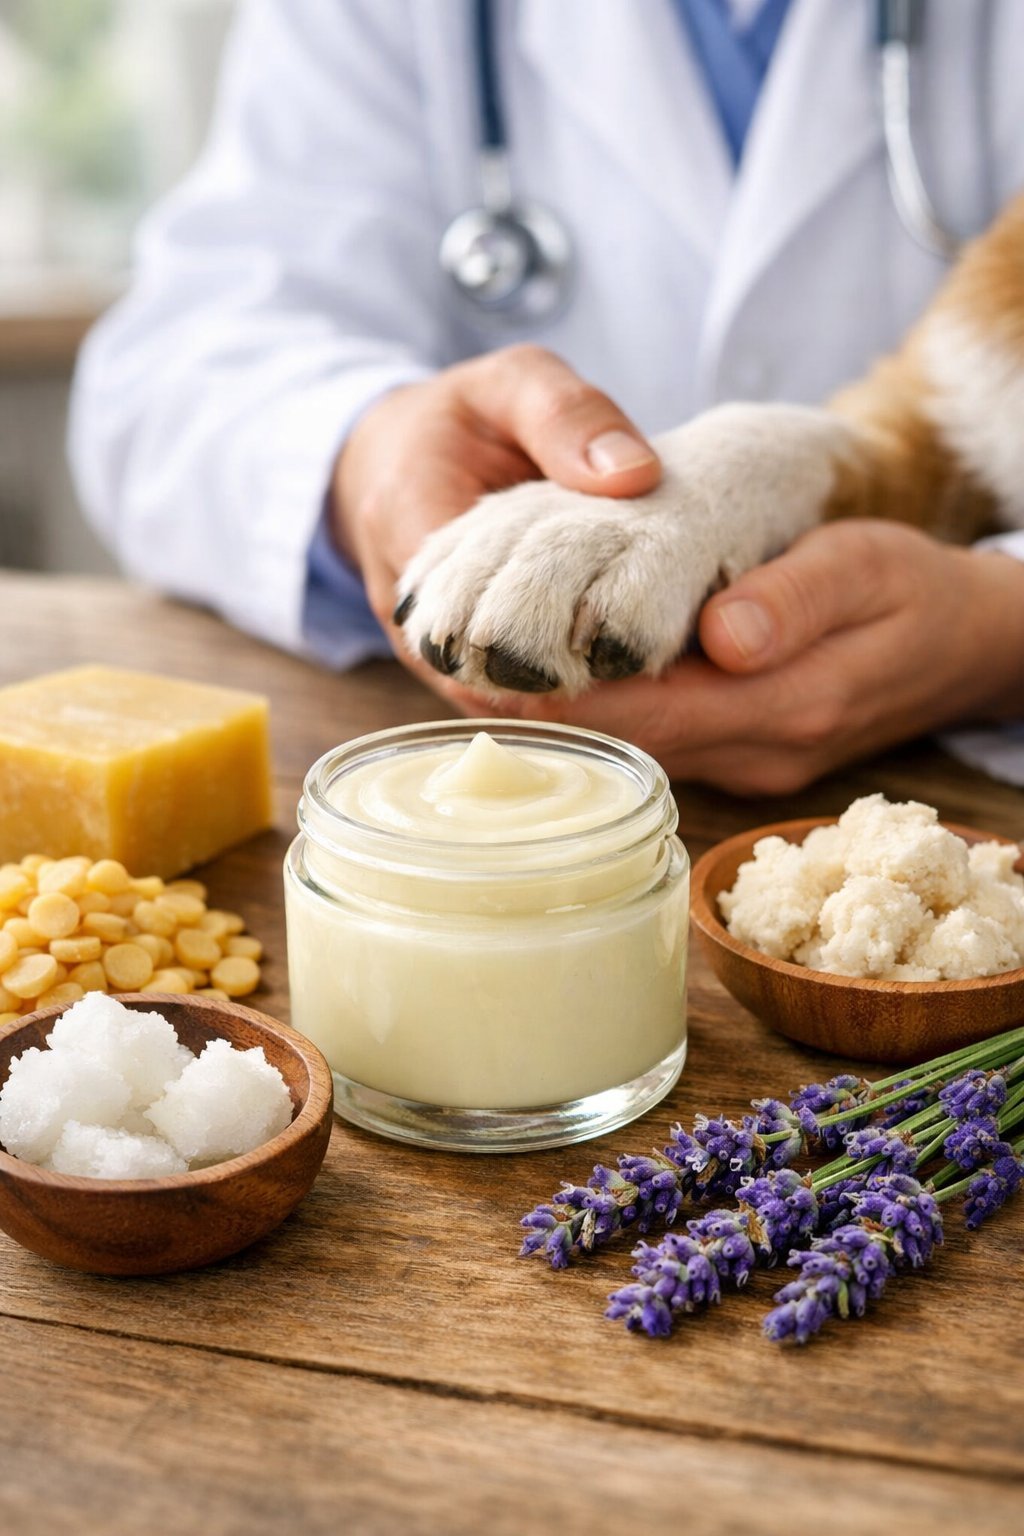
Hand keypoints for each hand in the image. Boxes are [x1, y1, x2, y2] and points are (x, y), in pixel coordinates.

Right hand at [331, 345, 660, 688]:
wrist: (398, 457)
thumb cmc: (464, 417)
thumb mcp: (514, 385)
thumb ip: (569, 416)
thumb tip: (637, 474)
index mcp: (411, 530)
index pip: (484, 619)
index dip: (566, 635)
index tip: (635, 626)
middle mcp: (409, 612)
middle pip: (494, 680)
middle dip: (575, 680)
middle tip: (659, 664)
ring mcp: (427, 653)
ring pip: (500, 703)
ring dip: (569, 695)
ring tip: (646, 677)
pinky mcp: (450, 672)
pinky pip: (503, 700)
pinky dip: (558, 692)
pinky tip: (616, 678)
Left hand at [478, 520, 1023, 793]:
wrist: (973, 647)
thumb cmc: (918, 592)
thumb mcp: (870, 568)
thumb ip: (797, 599)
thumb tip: (720, 635)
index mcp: (789, 706)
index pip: (654, 712)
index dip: (570, 696)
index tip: (490, 668)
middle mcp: (760, 754)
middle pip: (633, 742)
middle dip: (549, 712)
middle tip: (458, 667)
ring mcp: (754, 766)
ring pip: (643, 748)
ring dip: (573, 716)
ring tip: (489, 668)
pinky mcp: (748, 756)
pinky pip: (668, 740)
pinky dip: (616, 711)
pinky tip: (568, 677)